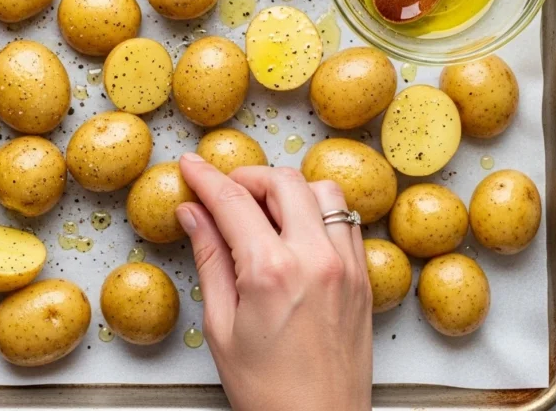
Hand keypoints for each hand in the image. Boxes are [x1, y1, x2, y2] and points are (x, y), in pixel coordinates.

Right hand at [176, 153, 372, 410]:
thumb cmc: (268, 391)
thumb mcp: (221, 326)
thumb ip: (209, 258)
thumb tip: (193, 214)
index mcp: (272, 271)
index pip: (234, 201)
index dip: (206, 177)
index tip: (191, 166)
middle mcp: (316, 259)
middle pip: (282, 181)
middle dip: (247, 177)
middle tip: (223, 192)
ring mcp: (348, 266)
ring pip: (322, 191)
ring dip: (288, 190)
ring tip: (263, 212)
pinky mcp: (364, 278)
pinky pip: (344, 220)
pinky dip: (317, 213)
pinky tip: (296, 234)